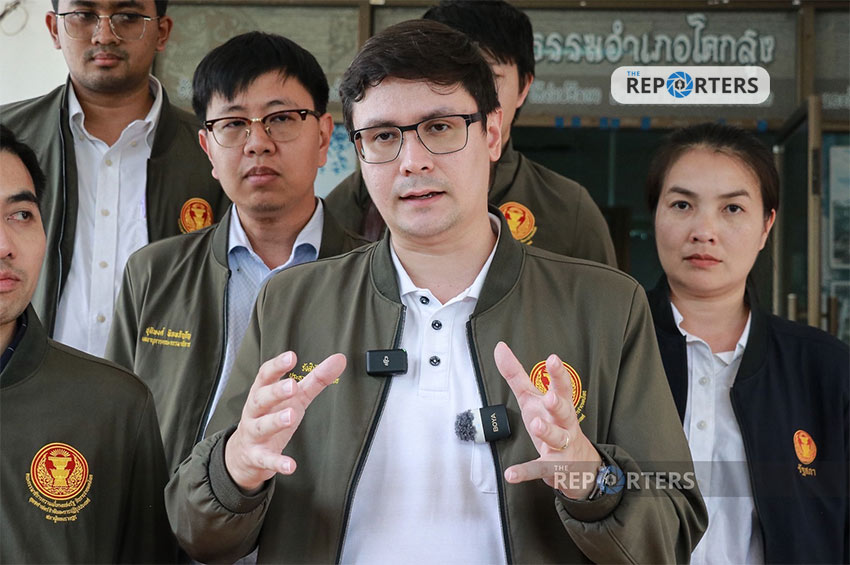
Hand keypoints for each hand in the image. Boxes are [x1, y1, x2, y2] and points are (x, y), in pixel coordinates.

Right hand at [224, 351, 345, 491]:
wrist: (245, 453)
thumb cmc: (272, 416)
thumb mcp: (295, 397)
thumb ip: (316, 379)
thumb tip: (340, 359)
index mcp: (262, 393)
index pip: (265, 375)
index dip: (277, 366)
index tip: (291, 357)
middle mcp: (254, 411)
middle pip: (261, 399)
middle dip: (276, 392)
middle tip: (293, 386)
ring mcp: (254, 434)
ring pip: (261, 426)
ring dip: (275, 421)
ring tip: (291, 416)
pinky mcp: (257, 456)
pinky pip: (266, 459)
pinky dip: (278, 463)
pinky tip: (290, 466)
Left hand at [494, 341, 601, 499]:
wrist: (581, 467)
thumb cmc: (553, 425)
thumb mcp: (533, 399)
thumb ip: (516, 375)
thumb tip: (499, 347)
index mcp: (560, 406)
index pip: (562, 387)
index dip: (558, 374)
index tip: (553, 359)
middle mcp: (565, 425)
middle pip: (565, 411)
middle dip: (558, 404)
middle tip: (551, 397)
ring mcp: (562, 447)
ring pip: (557, 439)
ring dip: (548, 432)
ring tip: (537, 425)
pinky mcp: (554, 468)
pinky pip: (540, 469)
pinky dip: (525, 472)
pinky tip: (511, 474)